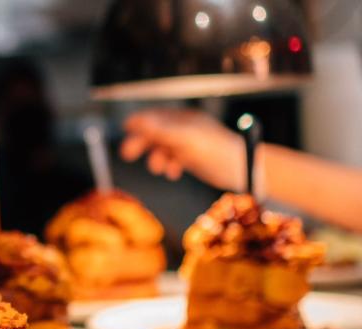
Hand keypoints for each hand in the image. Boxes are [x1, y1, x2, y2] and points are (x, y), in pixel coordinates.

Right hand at [120, 108, 245, 190]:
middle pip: (156, 132)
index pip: (156, 116)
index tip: (124, 128)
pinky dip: (169, 166)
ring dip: (156, 158)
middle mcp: (186, 128)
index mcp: (185, 119)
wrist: (243, 170)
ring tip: (159, 169)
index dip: (140, 122)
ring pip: (163, 148)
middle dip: (142, 143)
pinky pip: (173, 159)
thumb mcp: (186, 140)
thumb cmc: (218, 152)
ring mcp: (189, 143)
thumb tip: (136, 121)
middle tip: (127, 154)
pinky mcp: (193, 157)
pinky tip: (174, 173)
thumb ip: (161, 130)